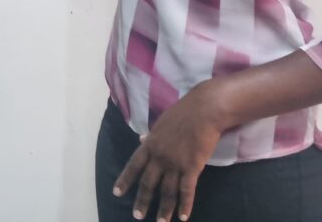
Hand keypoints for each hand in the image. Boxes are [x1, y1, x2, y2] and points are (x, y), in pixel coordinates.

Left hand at [113, 83, 221, 221]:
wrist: (204, 110)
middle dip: (142, 200)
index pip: (134, 164)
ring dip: (164, 209)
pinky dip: (185, 205)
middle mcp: (160, 156)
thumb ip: (152, 135)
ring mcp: (175, 163)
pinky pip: (187, 191)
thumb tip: (141, 139)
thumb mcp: (162, 122)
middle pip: (148, 182)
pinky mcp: (192, 167)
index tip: (117, 193)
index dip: (125, 179)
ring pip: (167, 191)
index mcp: (151, 143)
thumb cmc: (184, 112)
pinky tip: (183, 217)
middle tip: (137, 215)